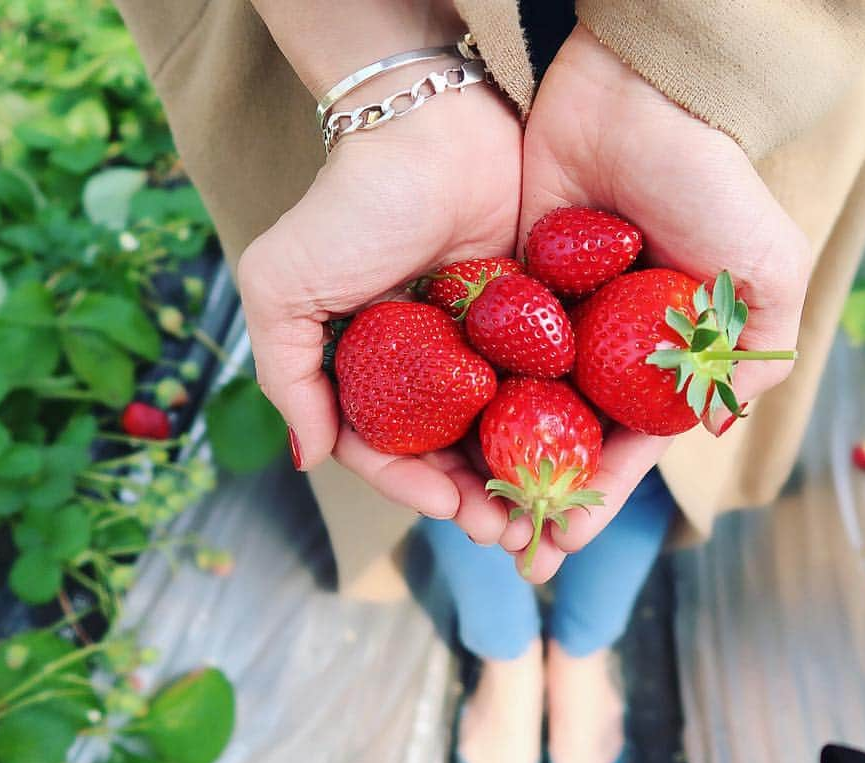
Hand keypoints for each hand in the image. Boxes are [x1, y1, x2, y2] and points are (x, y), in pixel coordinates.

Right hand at [238, 75, 521, 539]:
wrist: (431, 127)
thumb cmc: (351, 206)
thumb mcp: (284, 287)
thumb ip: (286, 374)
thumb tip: (308, 459)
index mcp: (366, 364)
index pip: (387, 447)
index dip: (414, 488)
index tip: (448, 510)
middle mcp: (422, 363)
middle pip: (451, 450)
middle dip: (477, 498)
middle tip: (511, 533)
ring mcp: (477, 344)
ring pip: (501, 428)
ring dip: (520, 475)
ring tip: (550, 513)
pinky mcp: (527, 320)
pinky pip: (542, 383)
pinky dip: (557, 423)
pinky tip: (579, 456)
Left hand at [502, 26, 811, 581]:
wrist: (635, 96)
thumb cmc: (710, 181)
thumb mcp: (763, 268)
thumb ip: (755, 352)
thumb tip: (717, 425)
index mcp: (661, 356)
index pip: (626, 446)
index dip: (597, 498)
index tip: (562, 542)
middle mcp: (604, 348)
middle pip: (563, 439)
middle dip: (537, 496)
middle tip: (506, 549)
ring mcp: (552, 321)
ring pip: (515, 408)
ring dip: (491, 461)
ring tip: (460, 510)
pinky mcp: (507, 288)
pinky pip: (481, 351)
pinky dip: (460, 394)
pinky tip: (433, 434)